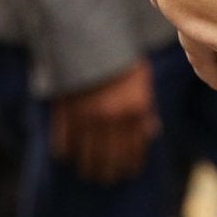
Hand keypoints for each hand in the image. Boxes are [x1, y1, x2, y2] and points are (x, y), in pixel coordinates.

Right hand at [48, 58, 160, 184]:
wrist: (91, 38)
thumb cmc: (120, 60)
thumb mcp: (142, 80)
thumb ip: (146, 108)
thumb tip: (152, 132)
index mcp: (135, 109)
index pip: (134, 147)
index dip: (131, 163)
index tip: (128, 172)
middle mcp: (113, 118)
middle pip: (110, 157)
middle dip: (109, 171)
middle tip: (106, 178)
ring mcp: (88, 117)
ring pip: (87, 154)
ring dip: (89, 167)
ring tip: (89, 172)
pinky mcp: (65, 113)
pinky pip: (64, 142)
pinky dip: (65, 151)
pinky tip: (67, 156)